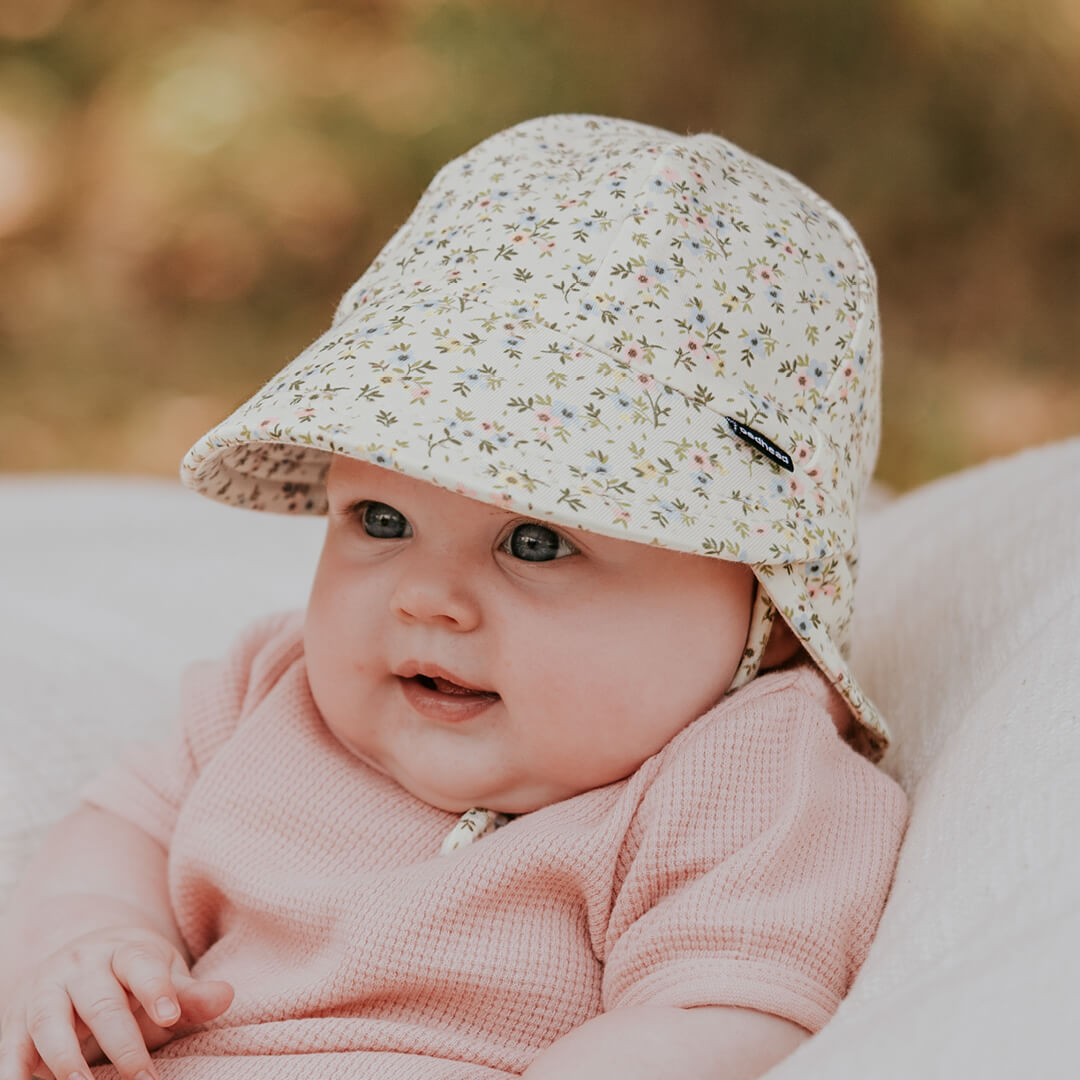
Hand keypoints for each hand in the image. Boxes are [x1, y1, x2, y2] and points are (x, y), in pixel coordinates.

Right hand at [0, 925, 232, 1079]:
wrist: (76, 959)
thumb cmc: (132, 978)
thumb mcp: (163, 977)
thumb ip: (190, 994)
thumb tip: (227, 996)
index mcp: (125, 950)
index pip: (141, 964)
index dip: (156, 989)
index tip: (170, 1016)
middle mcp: (82, 965)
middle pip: (100, 1002)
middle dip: (121, 1042)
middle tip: (144, 1077)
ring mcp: (46, 990)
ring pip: (48, 1021)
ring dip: (63, 1058)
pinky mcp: (17, 1020)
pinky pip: (11, 1047)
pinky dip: (13, 1072)